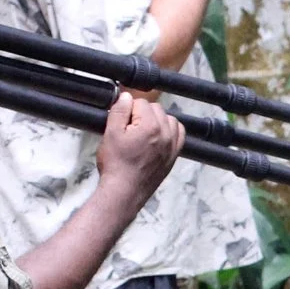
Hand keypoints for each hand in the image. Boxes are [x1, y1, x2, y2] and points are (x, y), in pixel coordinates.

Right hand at [94, 89, 182, 203]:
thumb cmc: (116, 165)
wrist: (124, 192)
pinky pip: (178, 134)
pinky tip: (157, 137)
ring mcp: (172, 145)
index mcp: (151, 126)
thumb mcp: (111, 134)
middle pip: (156, 109)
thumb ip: (119, 111)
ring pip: (168, 119)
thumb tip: (126, 96)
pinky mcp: (174, 155)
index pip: (140, 102)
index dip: (127, 111)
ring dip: (156, 121)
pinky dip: (169, 131)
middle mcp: (166, 134)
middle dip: (142, 115)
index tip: (121, 123)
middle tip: (129, 130)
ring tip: (141, 134)